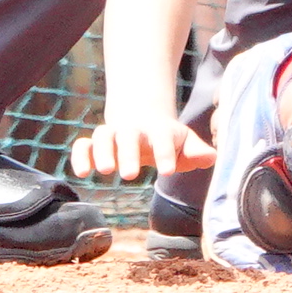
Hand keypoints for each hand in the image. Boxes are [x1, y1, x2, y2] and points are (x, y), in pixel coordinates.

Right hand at [72, 112, 211, 182]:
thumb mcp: (185, 142)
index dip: (166, 153)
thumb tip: (211, 158)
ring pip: (104, 136)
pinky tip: (81, 173)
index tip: (168, 171)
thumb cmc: (168, 137)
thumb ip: (196, 151)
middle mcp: (134, 130)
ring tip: (105, 171)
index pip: (164, 138)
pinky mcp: (95, 144)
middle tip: (131, 175)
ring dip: (102, 152)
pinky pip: (83, 145)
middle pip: (129, 136)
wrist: (143, 117)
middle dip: (129, 154)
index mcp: (159, 130)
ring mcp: (113, 134)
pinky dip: (80, 155)